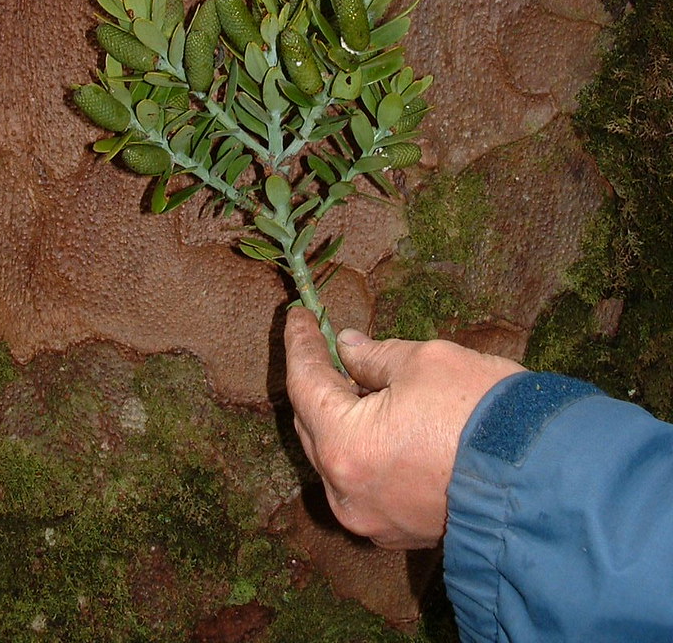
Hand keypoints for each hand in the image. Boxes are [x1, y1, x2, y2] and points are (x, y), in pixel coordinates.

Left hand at [284, 306, 524, 549]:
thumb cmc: (483, 413)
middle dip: (319, 381)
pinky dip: (364, 449)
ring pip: (336, 457)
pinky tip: (381, 420)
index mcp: (346, 446)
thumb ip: (374, 355)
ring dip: (341, 417)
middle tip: (327, 343)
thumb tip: (348, 347)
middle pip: (313, 425)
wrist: (547, 479)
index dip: (301, 344)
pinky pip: (363, 482)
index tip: (299, 316)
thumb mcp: (424, 362)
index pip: (305, 384)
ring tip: (358, 380)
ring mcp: (372, 519)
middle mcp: (347, 492)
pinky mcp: (398, 532)